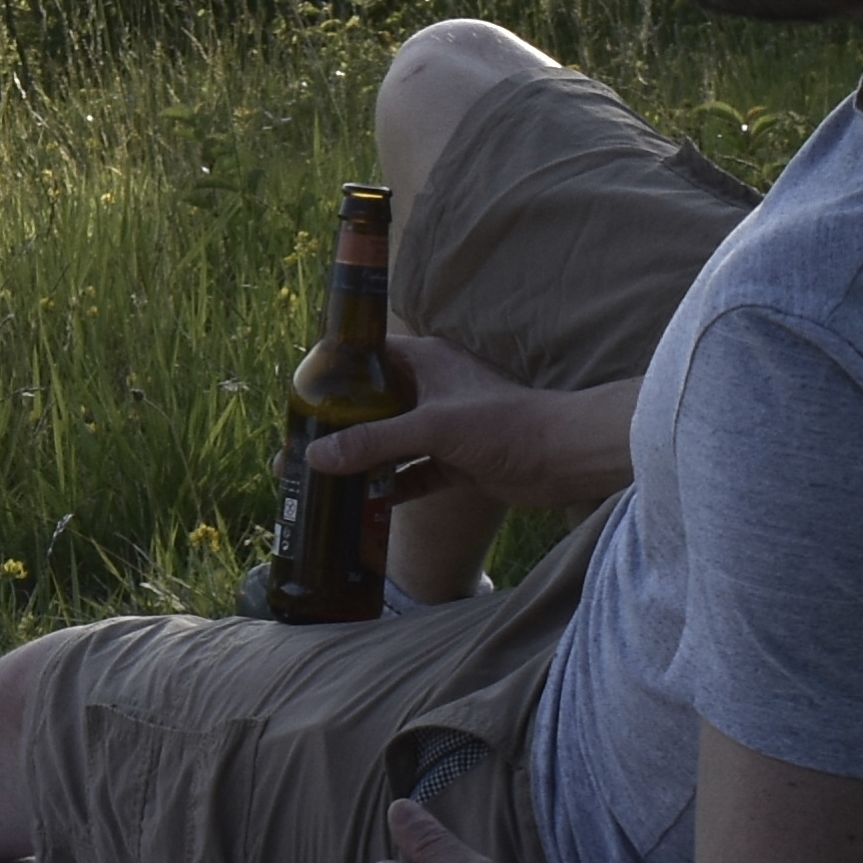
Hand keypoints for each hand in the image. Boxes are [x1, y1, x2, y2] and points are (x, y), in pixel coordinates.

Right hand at [300, 335, 633, 515]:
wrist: (562, 458)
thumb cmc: (504, 424)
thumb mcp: (431, 427)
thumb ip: (374, 441)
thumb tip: (316, 456)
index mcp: (425, 360)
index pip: (368, 356)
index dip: (335, 372)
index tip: (300, 397)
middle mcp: (431, 389)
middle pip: (374, 404)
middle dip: (340, 426)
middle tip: (301, 447)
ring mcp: (444, 427)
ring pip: (391, 442)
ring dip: (363, 461)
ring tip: (321, 480)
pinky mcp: (456, 461)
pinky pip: (413, 474)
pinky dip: (391, 488)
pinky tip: (361, 507)